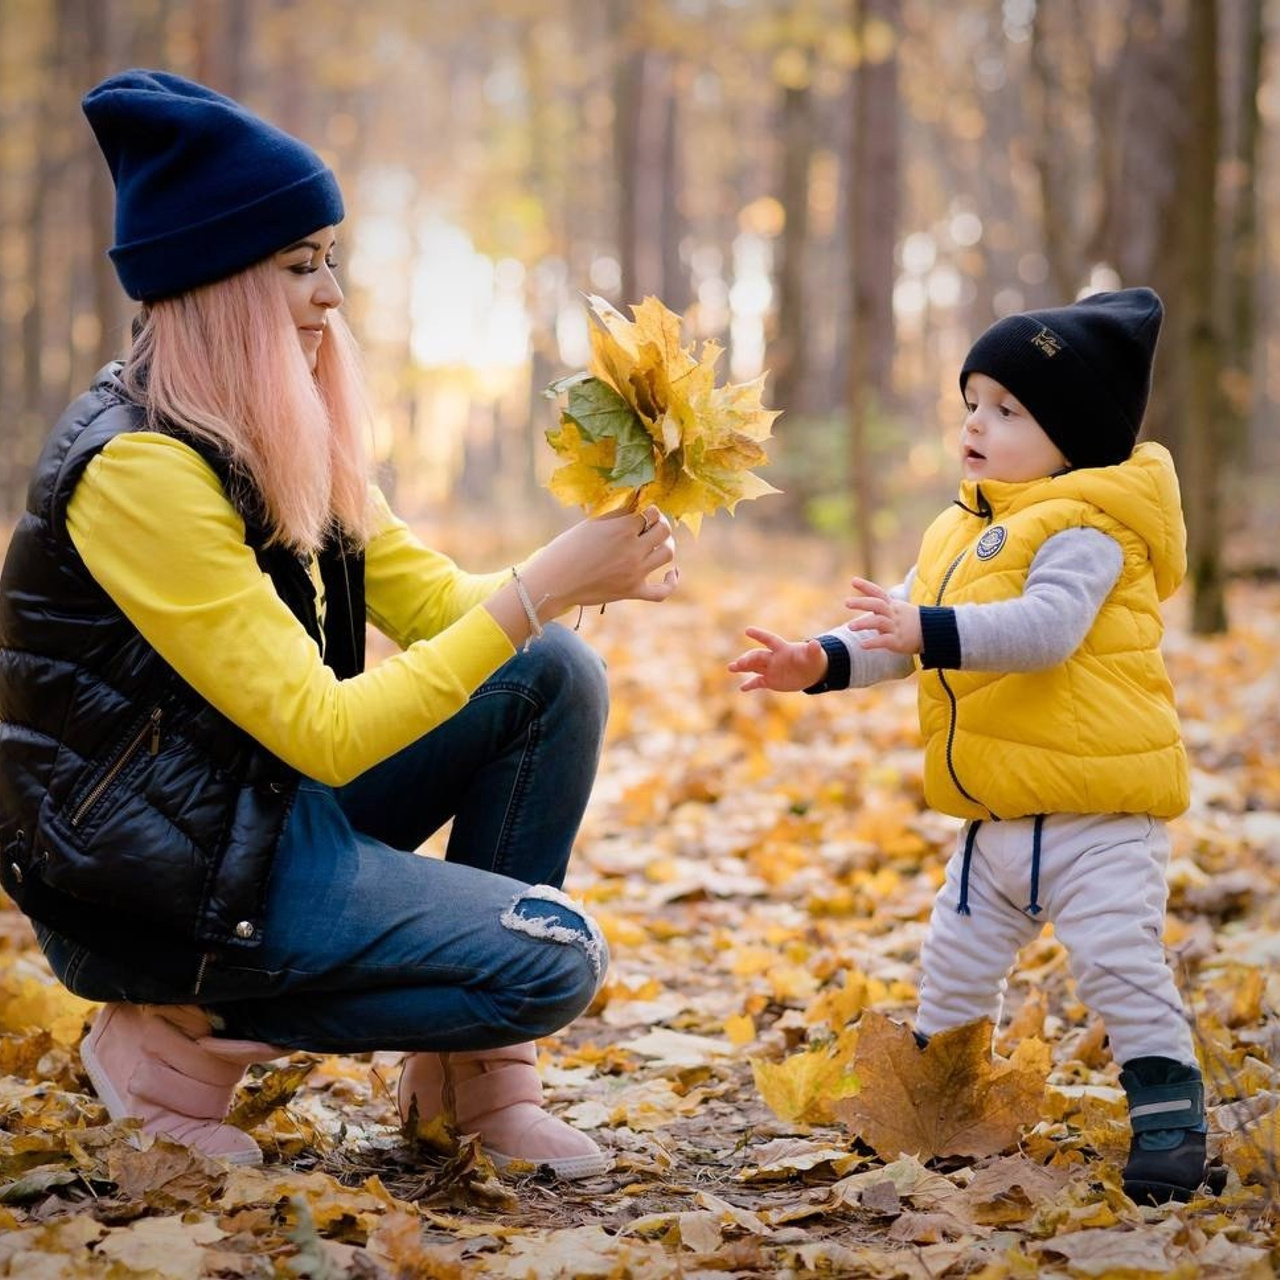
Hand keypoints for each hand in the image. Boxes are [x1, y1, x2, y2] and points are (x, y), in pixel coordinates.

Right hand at [522, 504, 678, 612]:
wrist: (553, 581)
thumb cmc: (567, 548)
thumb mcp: (591, 523)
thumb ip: (616, 514)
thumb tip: (636, 503)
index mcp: (621, 528)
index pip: (650, 512)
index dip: (648, 509)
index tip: (642, 511)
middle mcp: (632, 549)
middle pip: (664, 530)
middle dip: (661, 524)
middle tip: (652, 525)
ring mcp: (634, 572)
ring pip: (667, 554)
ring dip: (667, 545)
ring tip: (658, 543)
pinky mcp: (632, 591)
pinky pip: (662, 591)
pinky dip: (671, 581)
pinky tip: (672, 573)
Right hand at [728, 627, 826, 691]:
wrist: (811, 673)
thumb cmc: (812, 660)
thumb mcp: (815, 656)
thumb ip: (813, 650)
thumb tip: (816, 643)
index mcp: (782, 649)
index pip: (769, 640)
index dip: (759, 635)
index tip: (748, 630)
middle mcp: (773, 658)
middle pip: (757, 656)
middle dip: (748, 659)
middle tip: (739, 663)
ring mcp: (770, 669)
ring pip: (753, 667)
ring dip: (742, 667)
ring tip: (731, 667)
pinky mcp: (770, 680)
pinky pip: (757, 682)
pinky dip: (750, 685)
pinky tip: (742, 688)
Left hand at [844, 577, 921, 653]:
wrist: (931, 633)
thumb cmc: (909, 621)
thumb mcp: (896, 609)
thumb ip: (880, 606)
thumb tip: (862, 603)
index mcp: (891, 605)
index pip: (878, 593)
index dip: (866, 586)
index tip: (853, 581)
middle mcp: (893, 614)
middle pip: (877, 605)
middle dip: (862, 603)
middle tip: (846, 602)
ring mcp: (895, 627)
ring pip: (879, 622)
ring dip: (864, 623)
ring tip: (849, 627)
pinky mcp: (898, 641)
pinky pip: (885, 640)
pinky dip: (873, 642)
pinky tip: (862, 645)